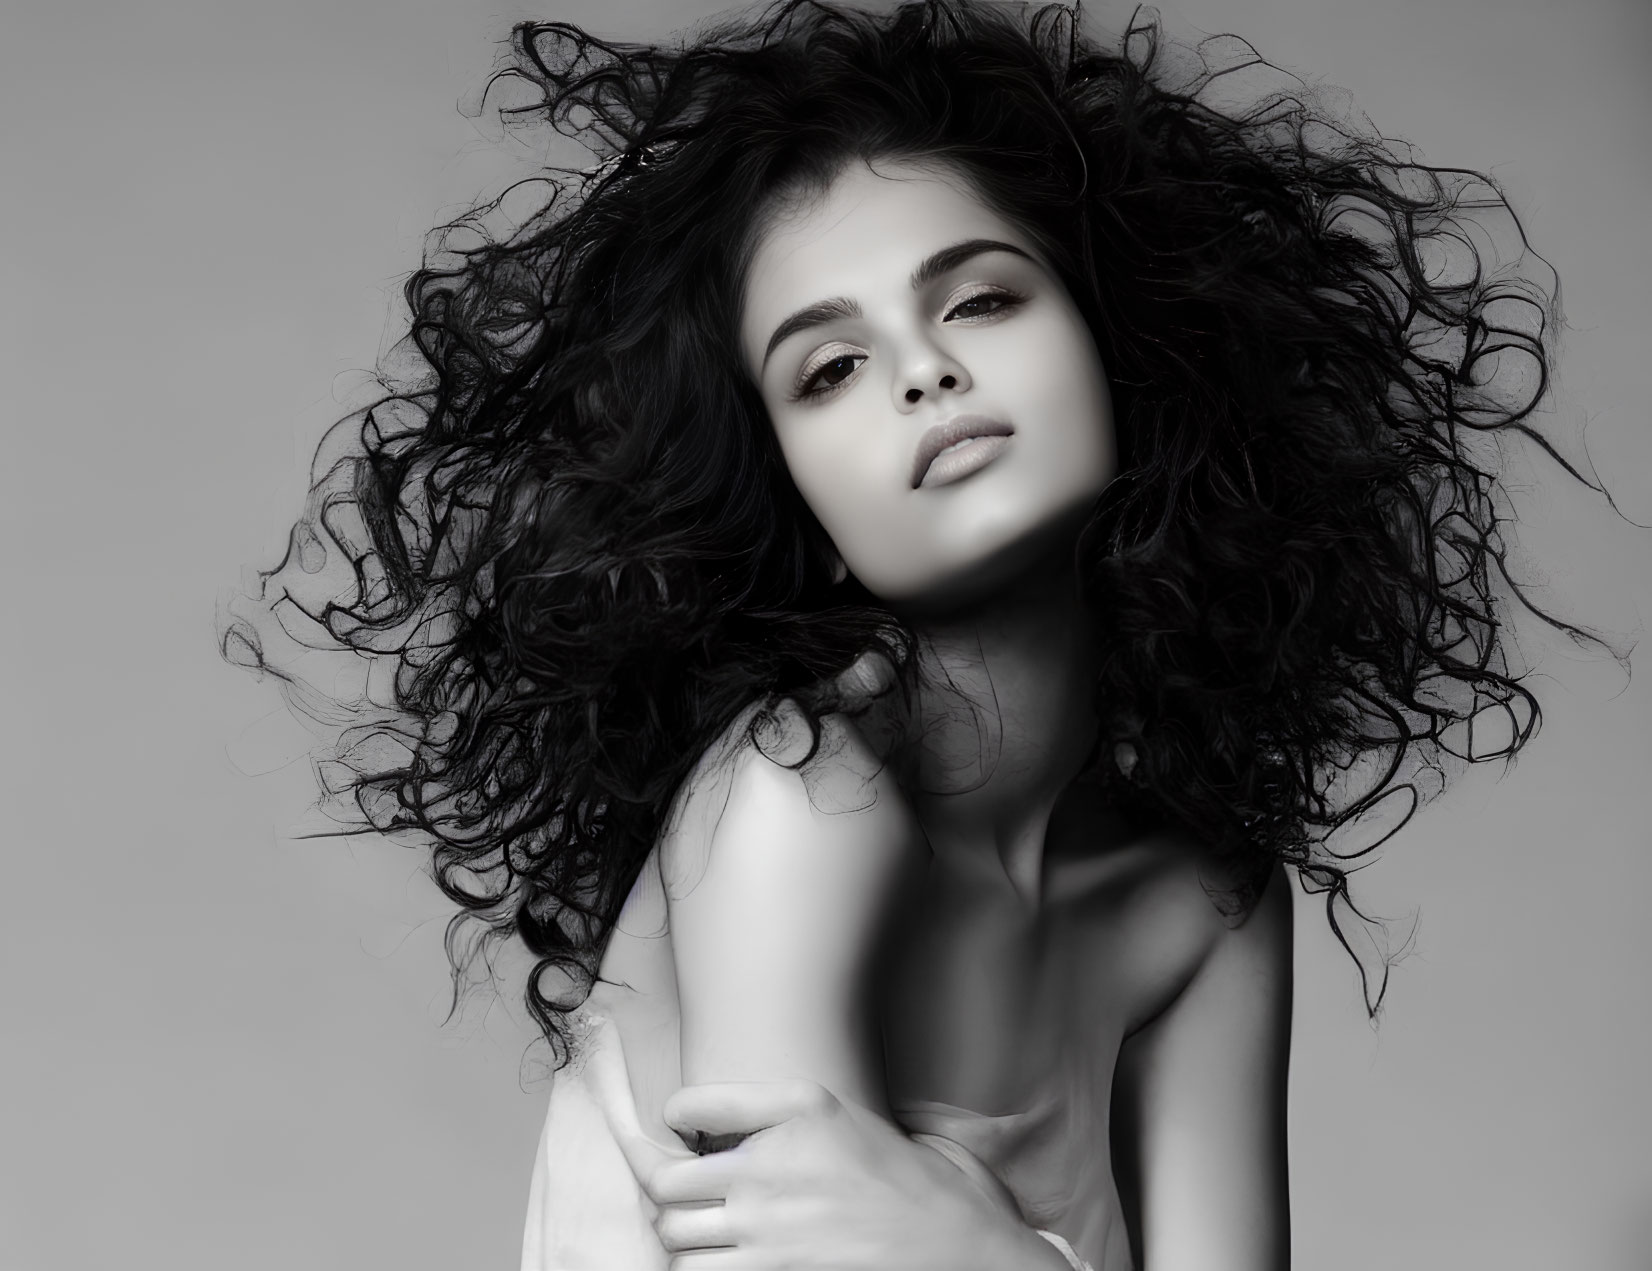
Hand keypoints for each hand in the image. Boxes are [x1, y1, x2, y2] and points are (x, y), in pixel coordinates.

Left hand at [638, 1079, 1071, 1269]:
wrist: (947, 1244)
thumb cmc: (888, 1176)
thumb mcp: (830, 1111)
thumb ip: (755, 1103)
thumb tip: (678, 1114)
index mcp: (787, 1120)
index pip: (685, 1113)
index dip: (672, 1131)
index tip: (682, 1140)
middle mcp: (768, 1174)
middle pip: (666, 1189)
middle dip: (673, 1196)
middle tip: (696, 1199)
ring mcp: (767, 1237)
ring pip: (675, 1242)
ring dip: (684, 1241)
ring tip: (712, 1236)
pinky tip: (729, 1262)